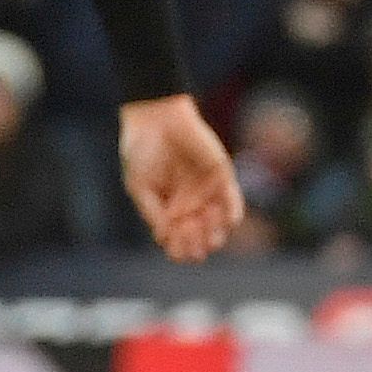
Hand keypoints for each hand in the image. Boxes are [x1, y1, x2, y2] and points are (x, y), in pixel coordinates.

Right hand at [117, 93, 241, 262]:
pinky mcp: (222, 177)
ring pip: (217, 225)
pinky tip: (226, 223)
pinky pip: (232, 201)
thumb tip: (164, 239)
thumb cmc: (141, 152)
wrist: (155, 120)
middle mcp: (189, 205)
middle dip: (196, 246)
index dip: (178, 250)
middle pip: (199, 237)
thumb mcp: (139, 187)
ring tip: (205, 236)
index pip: (177, 240)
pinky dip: (231, 214)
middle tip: (192, 246)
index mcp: (168, 210)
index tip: (174, 252)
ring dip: (214, 235)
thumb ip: (153, 213)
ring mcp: (207, 192)